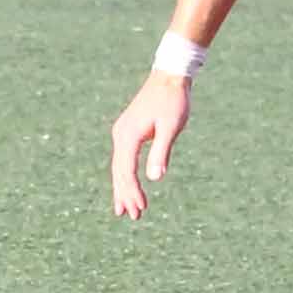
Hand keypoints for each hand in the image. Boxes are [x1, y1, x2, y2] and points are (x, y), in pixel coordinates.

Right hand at [105, 70, 195, 220]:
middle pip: (119, 172)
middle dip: (125, 194)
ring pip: (119, 166)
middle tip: (133, 217)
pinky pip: (123, 159)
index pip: (126, 171)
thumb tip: (155, 178)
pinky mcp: (128, 131)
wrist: (169, 76)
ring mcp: (122, 133)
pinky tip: (128, 184)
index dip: (133, 192)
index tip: (141, 209)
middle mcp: (120, 135)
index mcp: (128, 136)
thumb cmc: (173, 101)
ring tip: (124, 209)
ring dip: (123, 188)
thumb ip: (162, 152)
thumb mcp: (171, 128)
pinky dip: (125, 175)